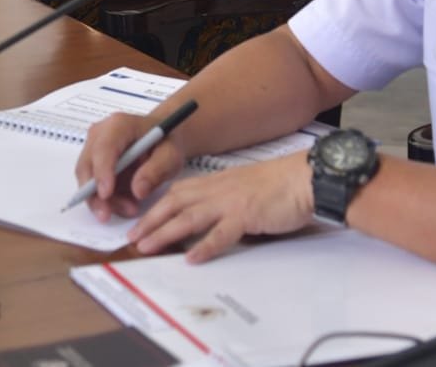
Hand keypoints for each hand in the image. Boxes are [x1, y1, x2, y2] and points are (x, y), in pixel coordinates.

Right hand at [75, 112, 188, 222]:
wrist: (162, 139)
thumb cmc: (166, 143)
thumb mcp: (170, 156)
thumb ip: (155, 171)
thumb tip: (137, 190)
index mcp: (119, 125)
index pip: (103, 148)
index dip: (102, 172)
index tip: (106, 194)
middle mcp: (100, 134)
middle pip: (87, 166)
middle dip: (95, 194)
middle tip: (108, 215)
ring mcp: (93, 148)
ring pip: (87, 180)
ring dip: (104, 200)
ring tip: (130, 209)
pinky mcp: (93, 163)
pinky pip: (92, 186)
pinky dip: (107, 200)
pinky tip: (126, 205)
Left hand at [127, 152, 315, 262]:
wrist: (303, 178)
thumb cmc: (277, 185)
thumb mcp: (241, 188)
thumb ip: (221, 200)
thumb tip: (204, 220)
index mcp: (215, 183)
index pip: (176, 194)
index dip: (155, 208)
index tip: (139, 222)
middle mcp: (217, 190)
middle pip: (174, 204)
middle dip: (150, 221)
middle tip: (132, 238)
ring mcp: (230, 202)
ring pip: (189, 217)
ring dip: (165, 232)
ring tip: (147, 246)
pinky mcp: (246, 215)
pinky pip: (221, 233)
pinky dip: (204, 246)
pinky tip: (191, 258)